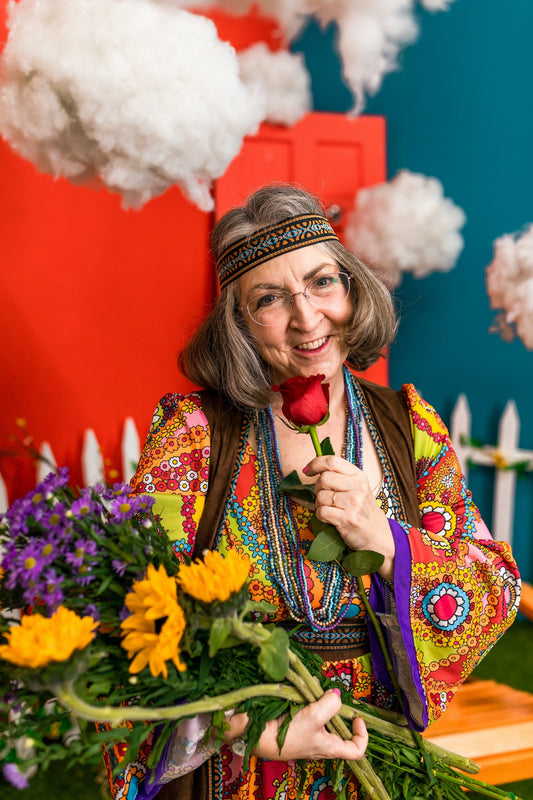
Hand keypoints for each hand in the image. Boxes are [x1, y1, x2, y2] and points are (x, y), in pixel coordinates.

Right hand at [225, 690, 367, 760]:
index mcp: (330, 748)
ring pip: (324, 718)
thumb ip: (330, 704)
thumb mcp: (314, 716)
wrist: (258, 736)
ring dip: (322, 702)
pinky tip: (304, 691)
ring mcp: (308, 735)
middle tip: (332, 694)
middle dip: (337, 709)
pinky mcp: (296, 727)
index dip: (361, 734)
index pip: (356, 750)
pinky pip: (309, 713)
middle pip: (339, 729)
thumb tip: (337, 694)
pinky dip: (310, 700)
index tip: (356, 717)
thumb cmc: (289, 732)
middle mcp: (321, 743)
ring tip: (316, 689)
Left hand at [306, 455, 394, 580]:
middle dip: (317, 488)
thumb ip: (339, 477)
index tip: (307, 470)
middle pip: (324, 478)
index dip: (316, 463)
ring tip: (330, 509)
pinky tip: (330, 519)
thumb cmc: (361, 510)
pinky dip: (320, 516)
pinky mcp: (348, 519)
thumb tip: (310, 468)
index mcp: (358, 476)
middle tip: (324, 497)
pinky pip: (321, 512)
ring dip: (319, 504)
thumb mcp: (356, 488)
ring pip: (321, 496)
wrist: (376, 535)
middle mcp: (358, 487)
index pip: (332, 461)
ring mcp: (354, 503)